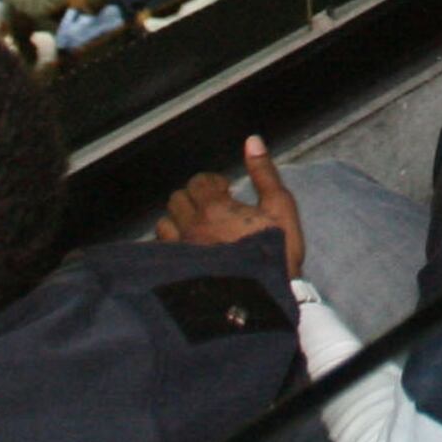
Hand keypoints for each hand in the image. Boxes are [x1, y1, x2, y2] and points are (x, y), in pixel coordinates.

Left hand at [158, 135, 304, 278]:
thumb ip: (264, 173)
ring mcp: (182, 252)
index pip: (198, 181)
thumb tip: (252, 141)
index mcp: (214, 208)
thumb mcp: (280, 207)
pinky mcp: (177, 274)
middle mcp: (191, 227)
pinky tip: (186, 252)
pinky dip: (169, 247)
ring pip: (165, 225)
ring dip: (178, 222)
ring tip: (197, 231)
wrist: (264, 300)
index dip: (212, 183)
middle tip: (212, 210)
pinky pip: (161, 252)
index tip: (227, 192)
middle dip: (194, 199)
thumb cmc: (276, 252)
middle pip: (178, 199)